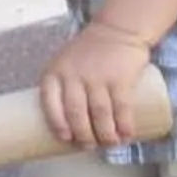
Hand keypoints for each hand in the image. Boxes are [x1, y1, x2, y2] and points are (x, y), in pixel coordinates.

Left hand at [40, 20, 153, 150]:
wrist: (117, 29)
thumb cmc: (88, 53)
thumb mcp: (66, 63)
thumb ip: (64, 88)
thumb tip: (70, 127)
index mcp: (55, 72)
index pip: (49, 102)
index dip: (57, 124)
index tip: (66, 138)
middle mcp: (73, 74)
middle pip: (75, 114)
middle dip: (84, 136)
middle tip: (90, 146)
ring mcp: (97, 76)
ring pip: (99, 114)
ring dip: (106, 135)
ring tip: (110, 143)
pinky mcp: (120, 77)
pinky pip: (121, 107)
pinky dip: (124, 125)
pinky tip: (126, 135)